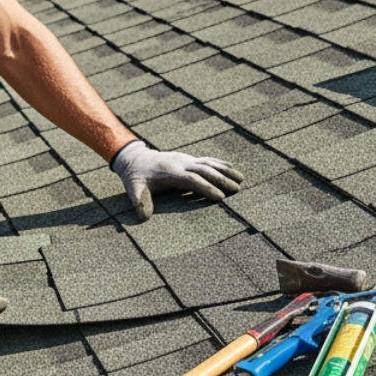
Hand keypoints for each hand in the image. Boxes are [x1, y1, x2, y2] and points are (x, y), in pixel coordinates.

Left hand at [110, 139, 243, 221]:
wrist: (136, 158)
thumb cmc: (136, 177)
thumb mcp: (133, 188)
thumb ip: (139, 201)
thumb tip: (143, 217)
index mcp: (170, 171)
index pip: (192, 179)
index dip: (206, 188)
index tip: (220, 198)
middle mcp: (181, 163)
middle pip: (205, 170)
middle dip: (221, 179)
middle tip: (237, 190)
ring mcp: (185, 159)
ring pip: (209, 163)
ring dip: (225, 171)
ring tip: (241, 180)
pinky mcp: (188, 159)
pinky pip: (207, 160)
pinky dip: (220, 164)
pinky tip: (232, 169)